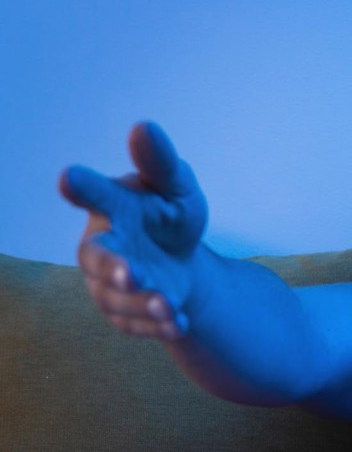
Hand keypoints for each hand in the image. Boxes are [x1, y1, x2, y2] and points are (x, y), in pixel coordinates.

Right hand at [60, 122, 208, 339]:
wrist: (183, 264)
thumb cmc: (170, 215)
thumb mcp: (176, 188)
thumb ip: (160, 163)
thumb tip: (144, 127)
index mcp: (110, 206)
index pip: (92, 193)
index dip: (81, 186)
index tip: (69, 178)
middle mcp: (101, 245)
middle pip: (97, 257)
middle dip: (112, 266)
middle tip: (130, 271)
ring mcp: (107, 282)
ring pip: (120, 296)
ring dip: (145, 301)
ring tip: (169, 305)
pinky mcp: (123, 312)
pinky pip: (137, 322)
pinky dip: (159, 323)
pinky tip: (179, 321)